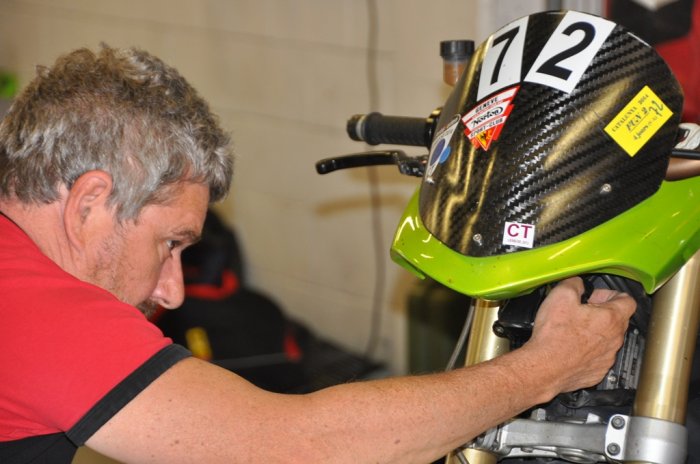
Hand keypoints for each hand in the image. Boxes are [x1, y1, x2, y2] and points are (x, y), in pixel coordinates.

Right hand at [524, 277, 635, 394]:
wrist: (545, 367)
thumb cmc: (554, 336)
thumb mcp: (560, 296)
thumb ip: (574, 283)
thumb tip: (577, 283)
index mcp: (610, 319)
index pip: (628, 300)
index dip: (611, 294)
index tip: (597, 296)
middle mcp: (614, 339)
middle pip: (618, 319)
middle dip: (601, 312)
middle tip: (581, 310)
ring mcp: (607, 357)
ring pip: (608, 339)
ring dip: (594, 332)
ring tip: (573, 329)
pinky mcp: (597, 371)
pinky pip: (598, 356)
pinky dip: (588, 350)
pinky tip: (571, 346)